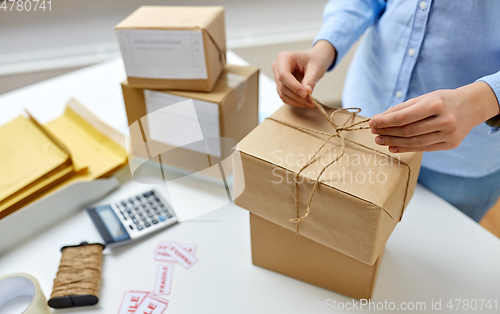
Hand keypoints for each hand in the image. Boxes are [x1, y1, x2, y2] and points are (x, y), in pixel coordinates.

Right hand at [272, 40, 335, 107]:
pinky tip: (306, 102)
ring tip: (311, 103)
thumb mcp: (315, 68)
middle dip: (297, 96)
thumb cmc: (315, 60)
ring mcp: (277, 77)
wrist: (314, 61)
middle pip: (283, 86)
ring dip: (296, 101)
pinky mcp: (281, 86)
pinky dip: (295, 101)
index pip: (283, 74)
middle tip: (311, 102)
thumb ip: (310, 80)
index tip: (305, 94)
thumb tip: (307, 92)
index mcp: (284, 58)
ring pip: (283, 93)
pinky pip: (285, 97)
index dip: (293, 86)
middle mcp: (277, 67)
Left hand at [369, 81, 499, 152]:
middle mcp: (444, 120)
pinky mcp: (450, 144)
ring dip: (393, 142)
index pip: (404, 117)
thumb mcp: (424, 98)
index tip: (372, 122)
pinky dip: (405, 148)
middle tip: (374, 132)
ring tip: (380, 140)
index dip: (385, 121)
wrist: (472, 106)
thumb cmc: (443, 100)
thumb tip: (379, 119)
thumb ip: (402, 108)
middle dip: (387, 132)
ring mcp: (449, 134)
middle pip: (407, 131)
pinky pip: (423, 148)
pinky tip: (392, 147)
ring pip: (414, 142)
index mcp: (436, 104)